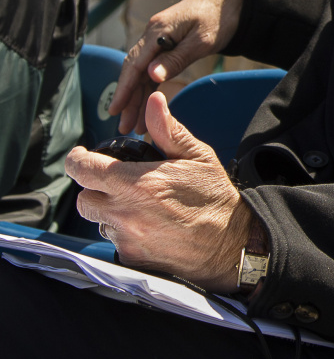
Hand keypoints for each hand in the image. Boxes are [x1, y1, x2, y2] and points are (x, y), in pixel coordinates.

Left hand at [67, 93, 254, 291]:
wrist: (230, 241)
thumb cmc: (214, 196)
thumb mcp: (196, 156)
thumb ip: (168, 129)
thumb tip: (155, 101)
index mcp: (138, 183)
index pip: (83, 169)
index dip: (78, 159)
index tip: (83, 156)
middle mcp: (126, 213)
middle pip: (84, 199)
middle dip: (96, 188)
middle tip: (119, 183)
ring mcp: (127, 238)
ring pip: (98, 221)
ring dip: (110, 212)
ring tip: (140, 206)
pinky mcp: (132, 257)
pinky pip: (115, 241)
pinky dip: (125, 232)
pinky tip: (149, 225)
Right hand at [109, 0, 245, 133]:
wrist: (231, 0)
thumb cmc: (219, 17)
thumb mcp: (201, 41)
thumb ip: (176, 58)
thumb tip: (150, 76)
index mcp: (158, 31)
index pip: (134, 64)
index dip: (124, 89)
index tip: (115, 110)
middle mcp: (153, 34)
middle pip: (134, 71)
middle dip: (128, 99)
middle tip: (123, 126)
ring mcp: (159, 40)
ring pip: (142, 72)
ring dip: (137, 97)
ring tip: (133, 124)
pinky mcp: (167, 44)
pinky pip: (152, 68)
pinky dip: (149, 87)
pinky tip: (146, 104)